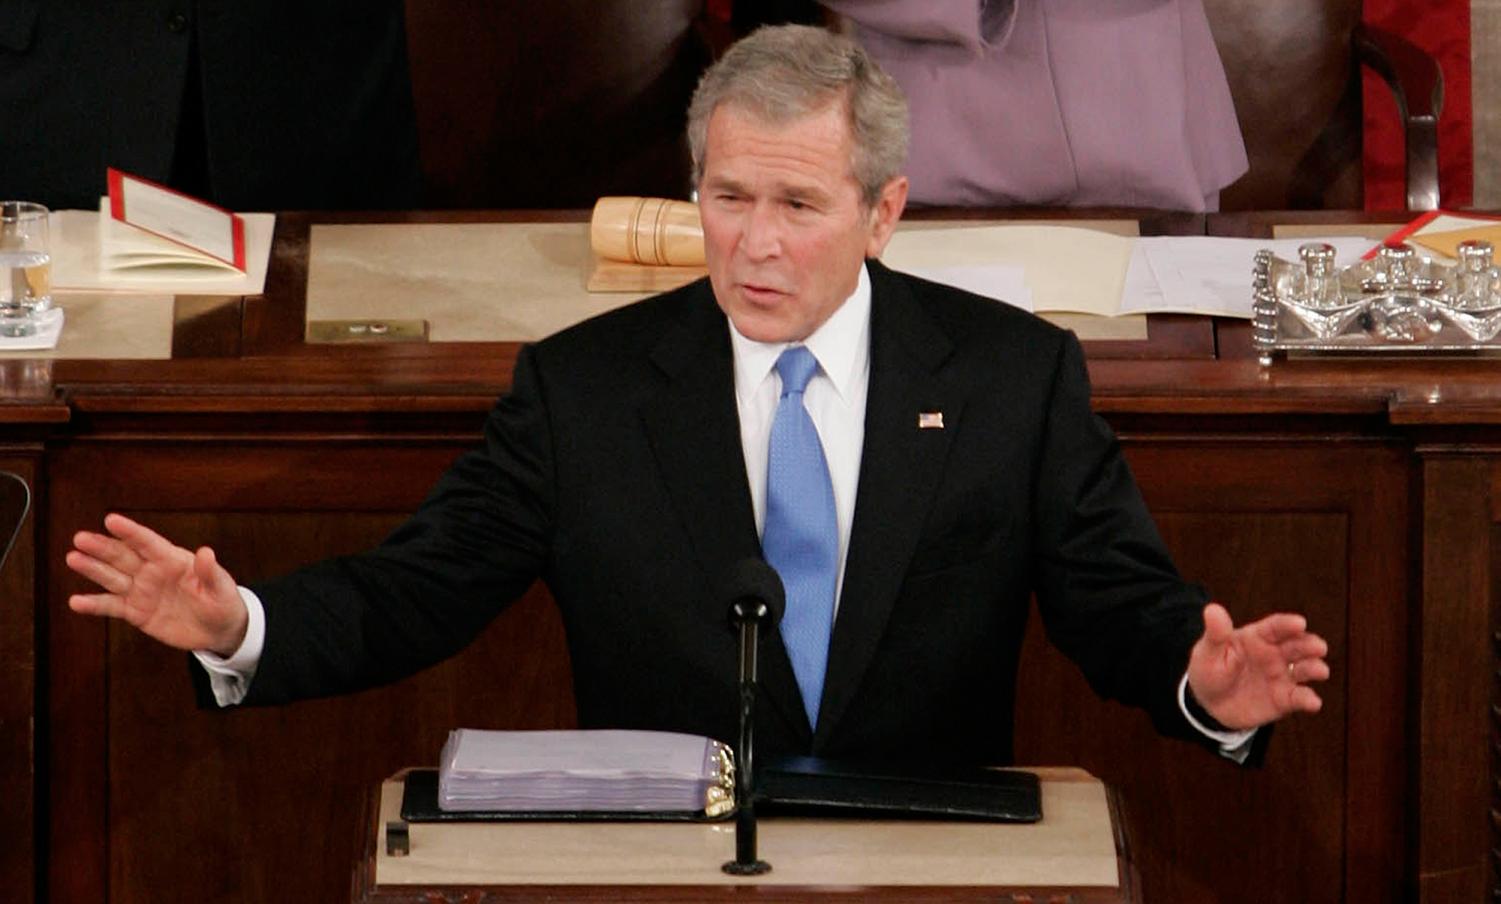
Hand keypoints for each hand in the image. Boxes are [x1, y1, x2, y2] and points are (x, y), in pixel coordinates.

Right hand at [66, 513, 247, 656]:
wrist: (219, 629)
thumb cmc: (223, 601)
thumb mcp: (221, 588)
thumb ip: (210, 572)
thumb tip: (206, 552)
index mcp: (173, 560)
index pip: (148, 542)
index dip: (130, 531)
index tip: (111, 519)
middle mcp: (152, 571)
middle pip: (123, 556)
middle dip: (102, 547)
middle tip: (80, 538)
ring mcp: (142, 591)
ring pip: (112, 577)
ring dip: (93, 569)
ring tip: (72, 558)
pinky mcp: (136, 612)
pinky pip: (112, 607)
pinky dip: (94, 604)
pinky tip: (75, 602)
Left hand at [1186, 602, 1328, 730]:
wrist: (1209, 703)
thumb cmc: (1210, 670)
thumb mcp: (1208, 652)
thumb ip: (1216, 634)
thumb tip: (1212, 609)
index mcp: (1257, 637)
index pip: (1275, 627)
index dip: (1288, 624)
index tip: (1300, 623)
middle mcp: (1275, 654)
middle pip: (1296, 646)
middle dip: (1310, 645)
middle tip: (1319, 647)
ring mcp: (1282, 676)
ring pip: (1304, 669)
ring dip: (1314, 668)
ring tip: (1320, 671)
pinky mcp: (1285, 699)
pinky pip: (1299, 698)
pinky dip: (1308, 700)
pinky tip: (1313, 702)